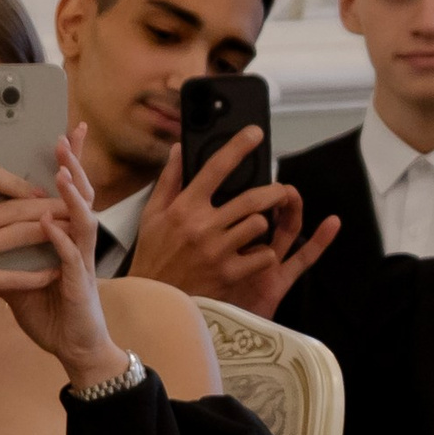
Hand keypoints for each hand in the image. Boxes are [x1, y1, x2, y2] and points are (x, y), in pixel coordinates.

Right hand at [0, 161, 69, 341]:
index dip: (17, 181)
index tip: (32, 191)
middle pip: (14, 208)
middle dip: (48, 207)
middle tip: (70, 206)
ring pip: (20, 237)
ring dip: (50, 234)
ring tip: (71, 232)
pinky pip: (14, 276)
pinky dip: (36, 274)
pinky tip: (51, 272)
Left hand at [1, 129, 138, 391]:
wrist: (71, 347)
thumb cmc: (50, 312)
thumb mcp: (18, 280)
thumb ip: (0, 257)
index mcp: (63, 236)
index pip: (65, 192)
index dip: (68, 163)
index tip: (62, 133)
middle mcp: (76, 243)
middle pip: (80, 195)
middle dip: (74, 164)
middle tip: (64, 136)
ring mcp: (81, 262)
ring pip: (82, 220)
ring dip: (72, 196)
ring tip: (61, 172)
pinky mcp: (80, 285)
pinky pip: (72, 258)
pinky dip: (60, 240)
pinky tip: (49, 225)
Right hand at [131, 129, 341, 316]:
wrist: (153, 301)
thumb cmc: (154, 257)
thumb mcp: (153, 215)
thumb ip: (169, 180)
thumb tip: (179, 150)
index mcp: (184, 208)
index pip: (215, 168)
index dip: (238, 146)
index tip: (254, 133)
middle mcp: (203, 227)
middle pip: (252, 198)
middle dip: (274, 190)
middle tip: (280, 190)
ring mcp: (218, 251)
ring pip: (259, 225)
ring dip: (263, 223)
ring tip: (260, 225)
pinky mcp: (229, 274)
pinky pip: (262, 256)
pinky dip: (263, 254)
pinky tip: (255, 254)